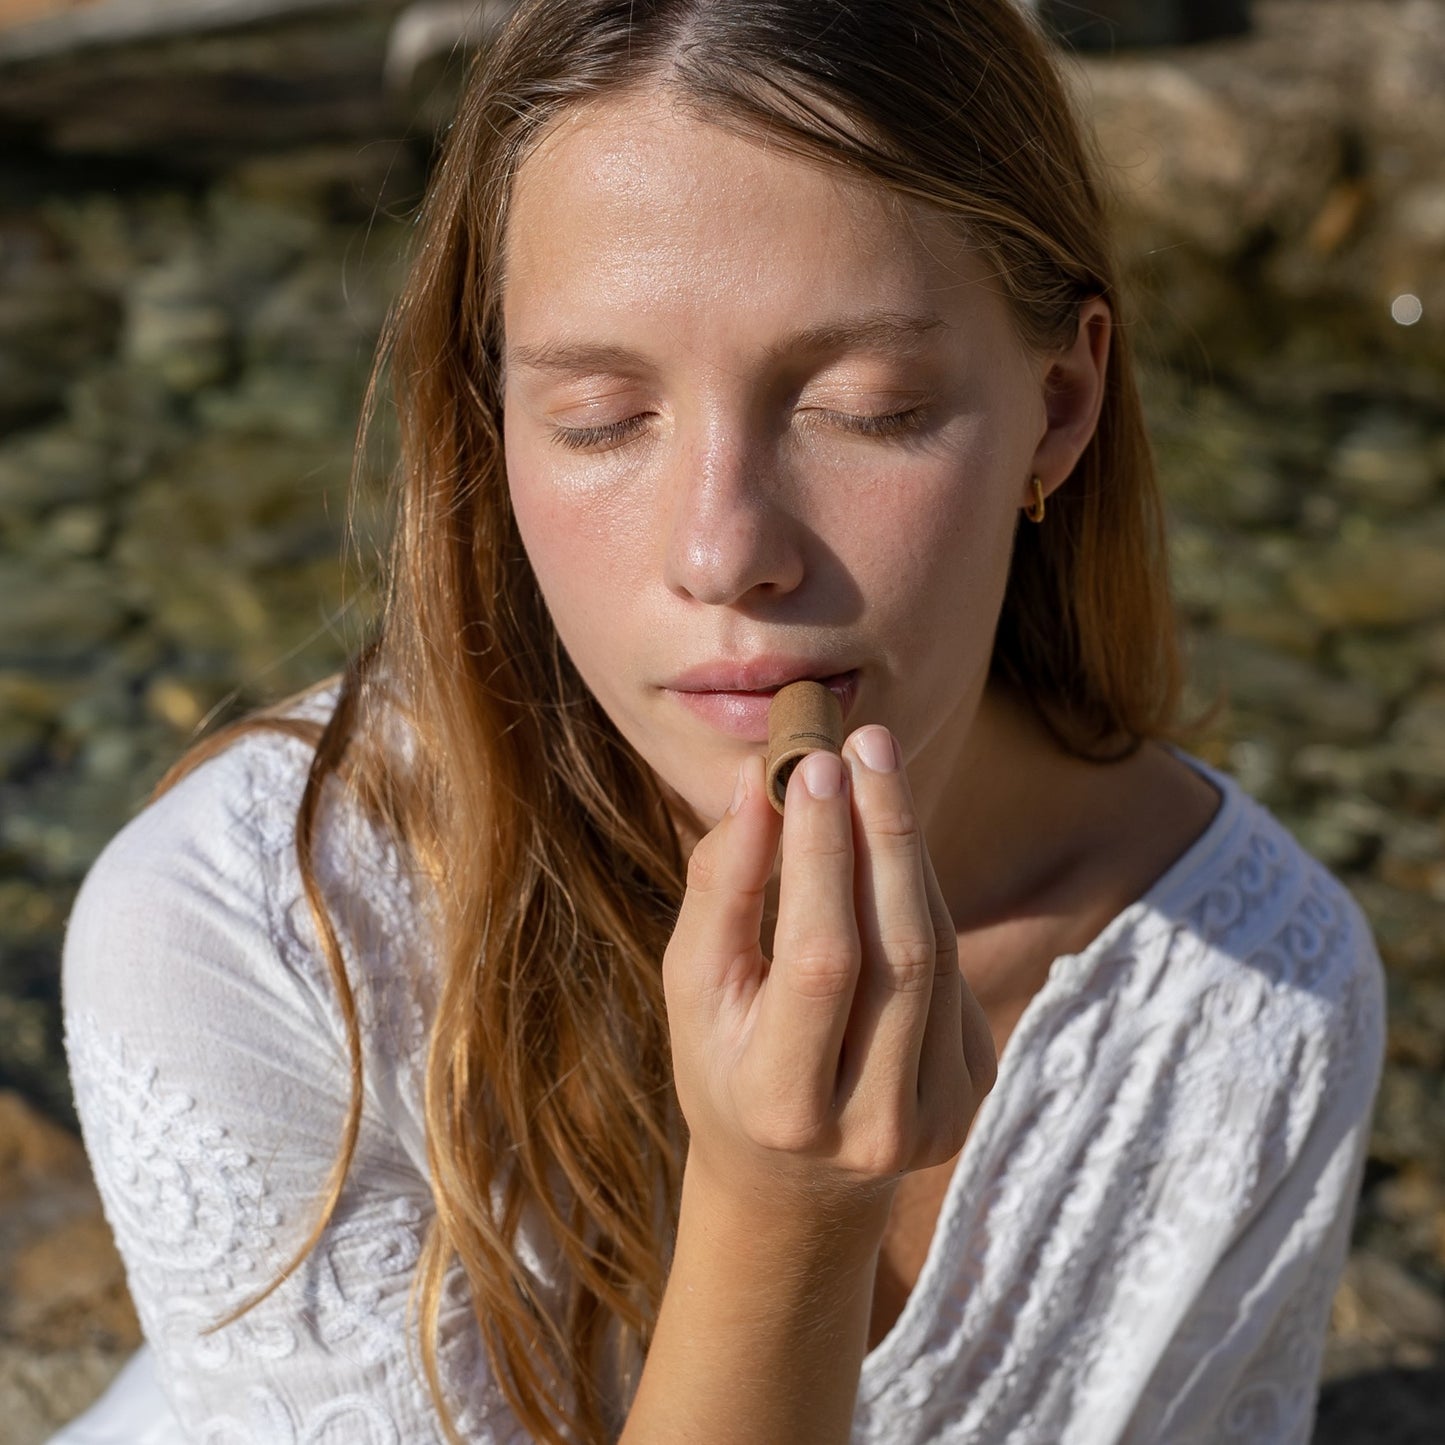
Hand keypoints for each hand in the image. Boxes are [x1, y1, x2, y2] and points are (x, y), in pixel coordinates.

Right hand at [663, 725, 996, 1227]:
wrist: (793, 1182)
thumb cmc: (722, 1064)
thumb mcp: (693, 988)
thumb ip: (720, 890)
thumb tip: (759, 783)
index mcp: (785, 1104)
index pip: (821, 961)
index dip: (821, 857)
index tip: (814, 764)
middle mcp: (875, 1123)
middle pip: (901, 952)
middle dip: (885, 831)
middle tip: (869, 742)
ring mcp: (939, 1113)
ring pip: (937, 950)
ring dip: (909, 850)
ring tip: (878, 770)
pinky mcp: (974, 1088)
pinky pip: (953, 966)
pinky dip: (920, 894)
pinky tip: (888, 847)